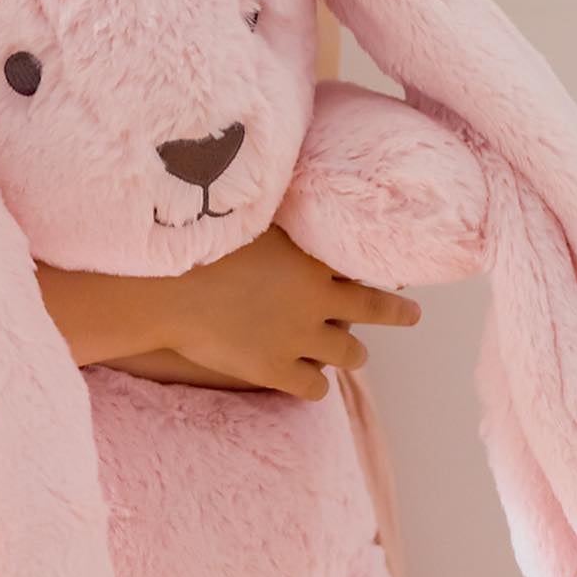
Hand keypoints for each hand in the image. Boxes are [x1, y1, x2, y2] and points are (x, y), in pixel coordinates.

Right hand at [158, 225, 420, 400]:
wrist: (166, 287)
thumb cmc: (202, 243)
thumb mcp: (252, 217)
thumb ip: (283, 215)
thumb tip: (293, 187)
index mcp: (315, 262)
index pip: (365, 267)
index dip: (382, 270)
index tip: (397, 273)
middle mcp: (317, 303)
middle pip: (374, 312)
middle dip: (396, 313)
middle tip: (410, 314)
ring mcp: (298, 340)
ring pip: (351, 355)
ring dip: (351, 352)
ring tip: (352, 353)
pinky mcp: (273, 371)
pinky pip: (314, 389)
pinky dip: (315, 384)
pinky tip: (311, 380)